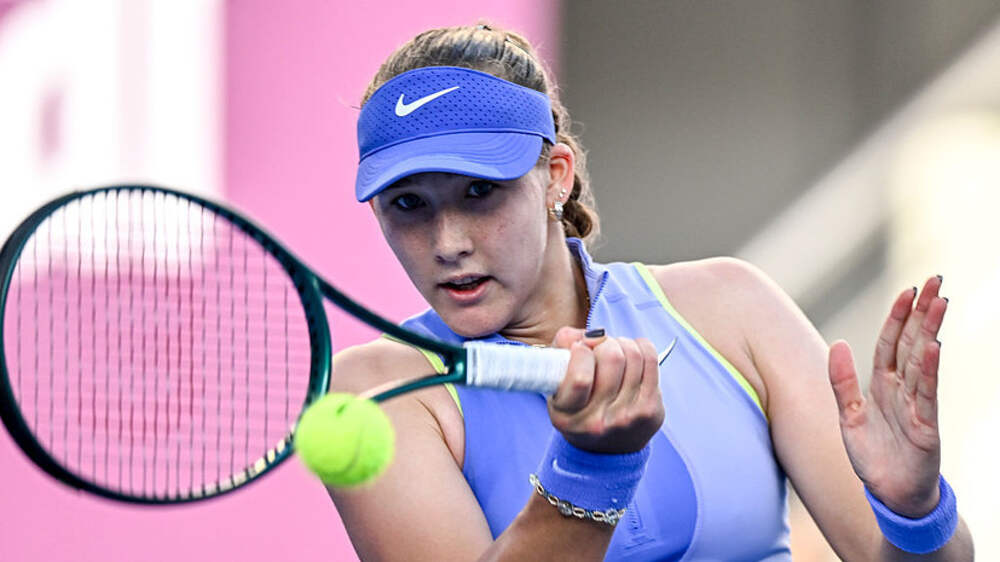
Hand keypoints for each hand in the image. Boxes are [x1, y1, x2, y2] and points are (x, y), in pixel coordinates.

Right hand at [546, 327, 664, 453]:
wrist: (607, 450)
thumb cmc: (578, 408)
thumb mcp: (556, 387)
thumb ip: (560, 351)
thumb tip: (585, 335)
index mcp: (568, 416)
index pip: (580, 377)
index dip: (581, 351)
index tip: (580, 349)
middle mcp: (598, 421)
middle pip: (612, 357)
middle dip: (604, 343)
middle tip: (599, 349)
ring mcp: (628, 416)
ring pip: (633, 354)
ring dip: (622, 343)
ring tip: (615, 352)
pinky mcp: (650, 409)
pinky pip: (650, 359)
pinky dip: (641, 346)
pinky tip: (632, 354)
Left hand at [828, 275, 946, 516]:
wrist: (890, 495)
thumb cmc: (872, 455)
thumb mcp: (848, 416)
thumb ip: (842, 381)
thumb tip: (838, 343)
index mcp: (882, 385)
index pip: (890, 342)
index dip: (898, 317)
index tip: (909, 290)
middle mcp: (902, 390)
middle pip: (911, 343)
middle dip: (922, 312)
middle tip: (936, 281)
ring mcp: (917, 406)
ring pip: (923, 361)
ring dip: (930, 330)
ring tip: (940, 303)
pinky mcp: (926, 426)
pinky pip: (927, 393)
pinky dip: (929, 369)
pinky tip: (934, 346)